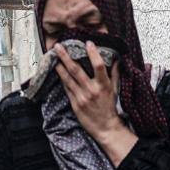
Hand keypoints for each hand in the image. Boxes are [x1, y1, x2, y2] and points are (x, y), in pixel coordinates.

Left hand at [54, 41, 137, 165]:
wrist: (105, 128)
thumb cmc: (110, 108)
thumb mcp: (115, 90)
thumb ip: (114, 74)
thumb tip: (116, 59)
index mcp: (104, 85)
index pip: (99, 66)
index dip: (93, 53)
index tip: (88, 42)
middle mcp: (91, 90)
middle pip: (76, 70)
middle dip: (66, 56)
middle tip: (58, 46)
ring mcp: (82, 97)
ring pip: (68, 79)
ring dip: (59, 66)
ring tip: (53, 57)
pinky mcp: (75, 104)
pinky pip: (66, 89)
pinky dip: (62, 79)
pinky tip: (57, 71)